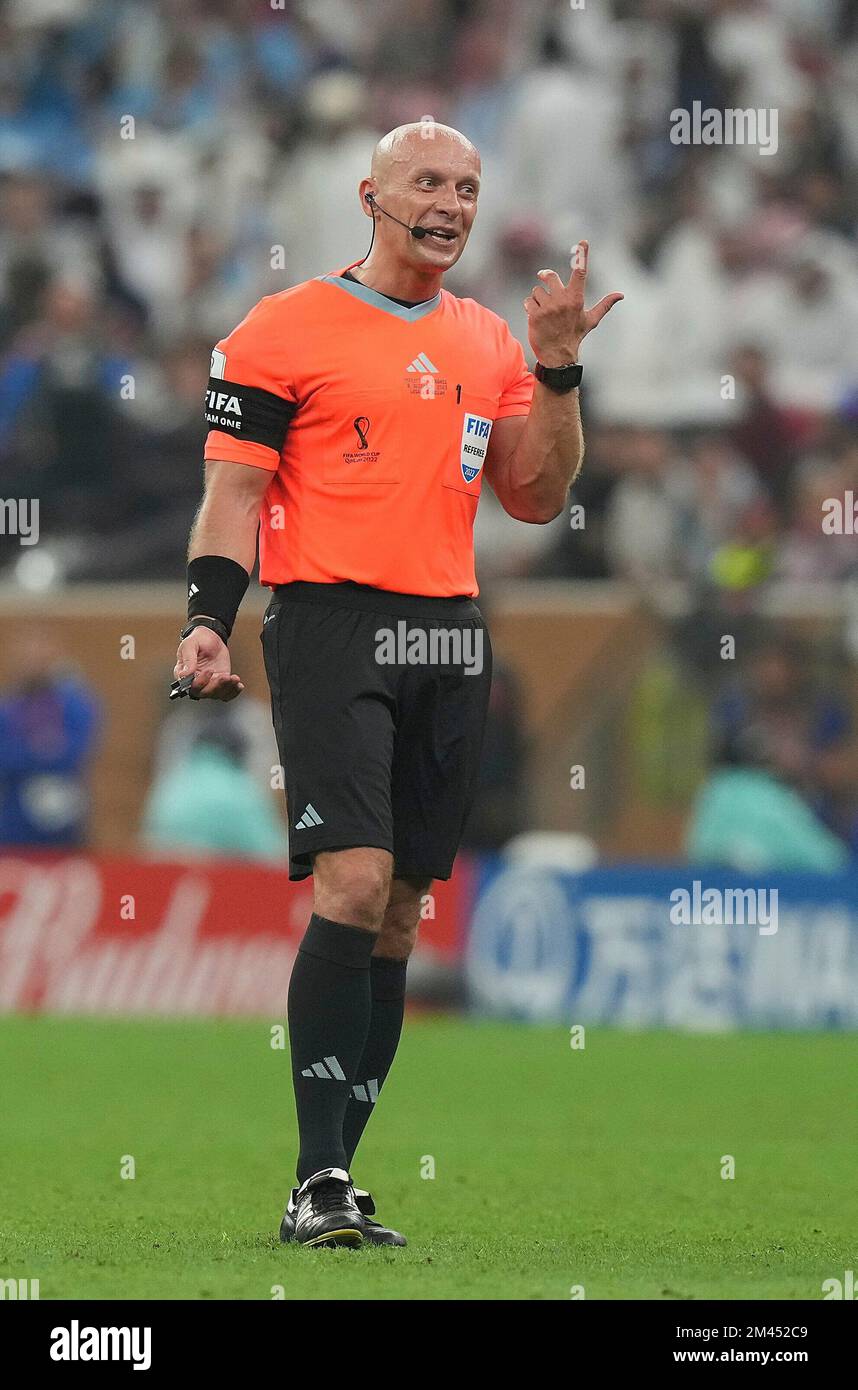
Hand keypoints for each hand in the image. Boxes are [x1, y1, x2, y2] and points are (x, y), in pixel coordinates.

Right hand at [173, 625, 243, 701]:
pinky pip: (226, 694)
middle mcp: (195, 682)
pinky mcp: (220, 683)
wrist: (211, 637)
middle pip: (204, 693)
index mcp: (184, 674)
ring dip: (227, 688)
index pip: (190, 686)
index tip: (209, 670)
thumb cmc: (198, 640)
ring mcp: (208, 683)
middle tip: (225, 676)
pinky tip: (238, 685)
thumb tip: (184, 675)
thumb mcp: (190, 644)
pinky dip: (233, 692)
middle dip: (216, 687)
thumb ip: (188, 659)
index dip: (200, 682)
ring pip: (216, 694)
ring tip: (234, 678)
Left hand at [523, 240, 622, 366]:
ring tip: (544, 312)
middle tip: (543, 277)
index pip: (580, 272)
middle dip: (546, 278)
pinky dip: (530, 308)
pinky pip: (529, 301)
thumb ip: (605, 305)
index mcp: (577, 299)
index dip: (582, 255)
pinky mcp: (535, 315)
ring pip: (537, 291)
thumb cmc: (575, 336)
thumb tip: (621, 295)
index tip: (583, 241)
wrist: (558, 356)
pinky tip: (536, 318)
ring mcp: (548, 308)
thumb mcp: (591, 320)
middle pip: (550, 276)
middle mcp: (562, 301)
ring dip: (538, 299)